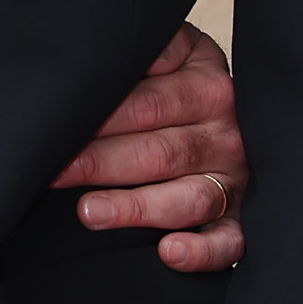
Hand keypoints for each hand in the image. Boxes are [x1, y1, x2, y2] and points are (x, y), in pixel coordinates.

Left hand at [54, 22, 244, 272]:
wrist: (250, 113)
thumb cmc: (175, 82)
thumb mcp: (166, 51)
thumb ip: (136, 52)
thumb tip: (76, 57)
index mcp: (204, 81)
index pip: (150, 98)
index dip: (102, 110)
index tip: (58, 119)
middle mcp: (225, 129)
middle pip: (160, 149)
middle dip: (100, 161)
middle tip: (53, 170)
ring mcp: (235, 176)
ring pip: (188, 196)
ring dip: (137, 206)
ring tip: (89, 212)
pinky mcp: (241, 219)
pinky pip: (229, 242)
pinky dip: (202, 251)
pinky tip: (169, 252)